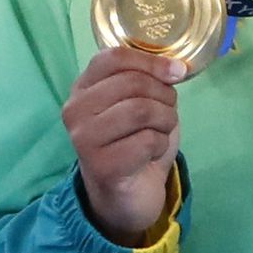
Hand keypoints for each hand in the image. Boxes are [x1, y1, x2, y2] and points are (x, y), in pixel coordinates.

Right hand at [62, 47, 183, 244]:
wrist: (127, 195)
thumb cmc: (135, 142)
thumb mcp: (140, 102)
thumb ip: (149, 80)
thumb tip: (175, 68)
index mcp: (83, 88)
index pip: (113, 57)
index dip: (151, 61)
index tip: (176, 72)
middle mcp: (76, 110)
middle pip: (132, 83)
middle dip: (164, 96)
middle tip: (167, 113)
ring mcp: (84, 139)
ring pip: (141, 110)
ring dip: (165, 120)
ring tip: (161, 132)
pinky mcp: (101, 165)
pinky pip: (146, 141)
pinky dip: (160, 145)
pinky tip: (151, 154)